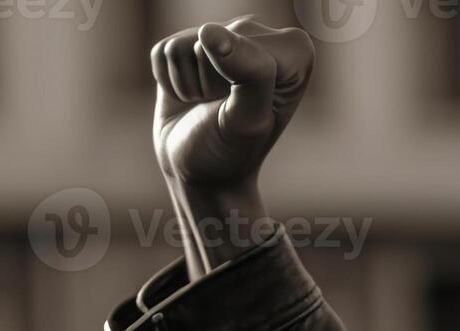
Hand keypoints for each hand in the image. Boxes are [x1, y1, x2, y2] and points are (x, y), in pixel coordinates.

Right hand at [152, 17, 313, 189]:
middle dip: (210, 82)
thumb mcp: (248, 120)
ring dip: (188, 84)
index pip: (243, 44)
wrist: (200, 169)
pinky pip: (163, 50)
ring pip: (182, 44)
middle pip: (211, 38)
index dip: (233, 82)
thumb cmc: (233, 150)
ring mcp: (225, 34)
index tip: (245, 106)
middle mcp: (264, 34)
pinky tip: (190, 95)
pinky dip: (169, 80)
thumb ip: (249, 73)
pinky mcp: (188, 42)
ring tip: (208, 103)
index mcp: (295, 49)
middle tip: (223, 108)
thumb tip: (210, 31)